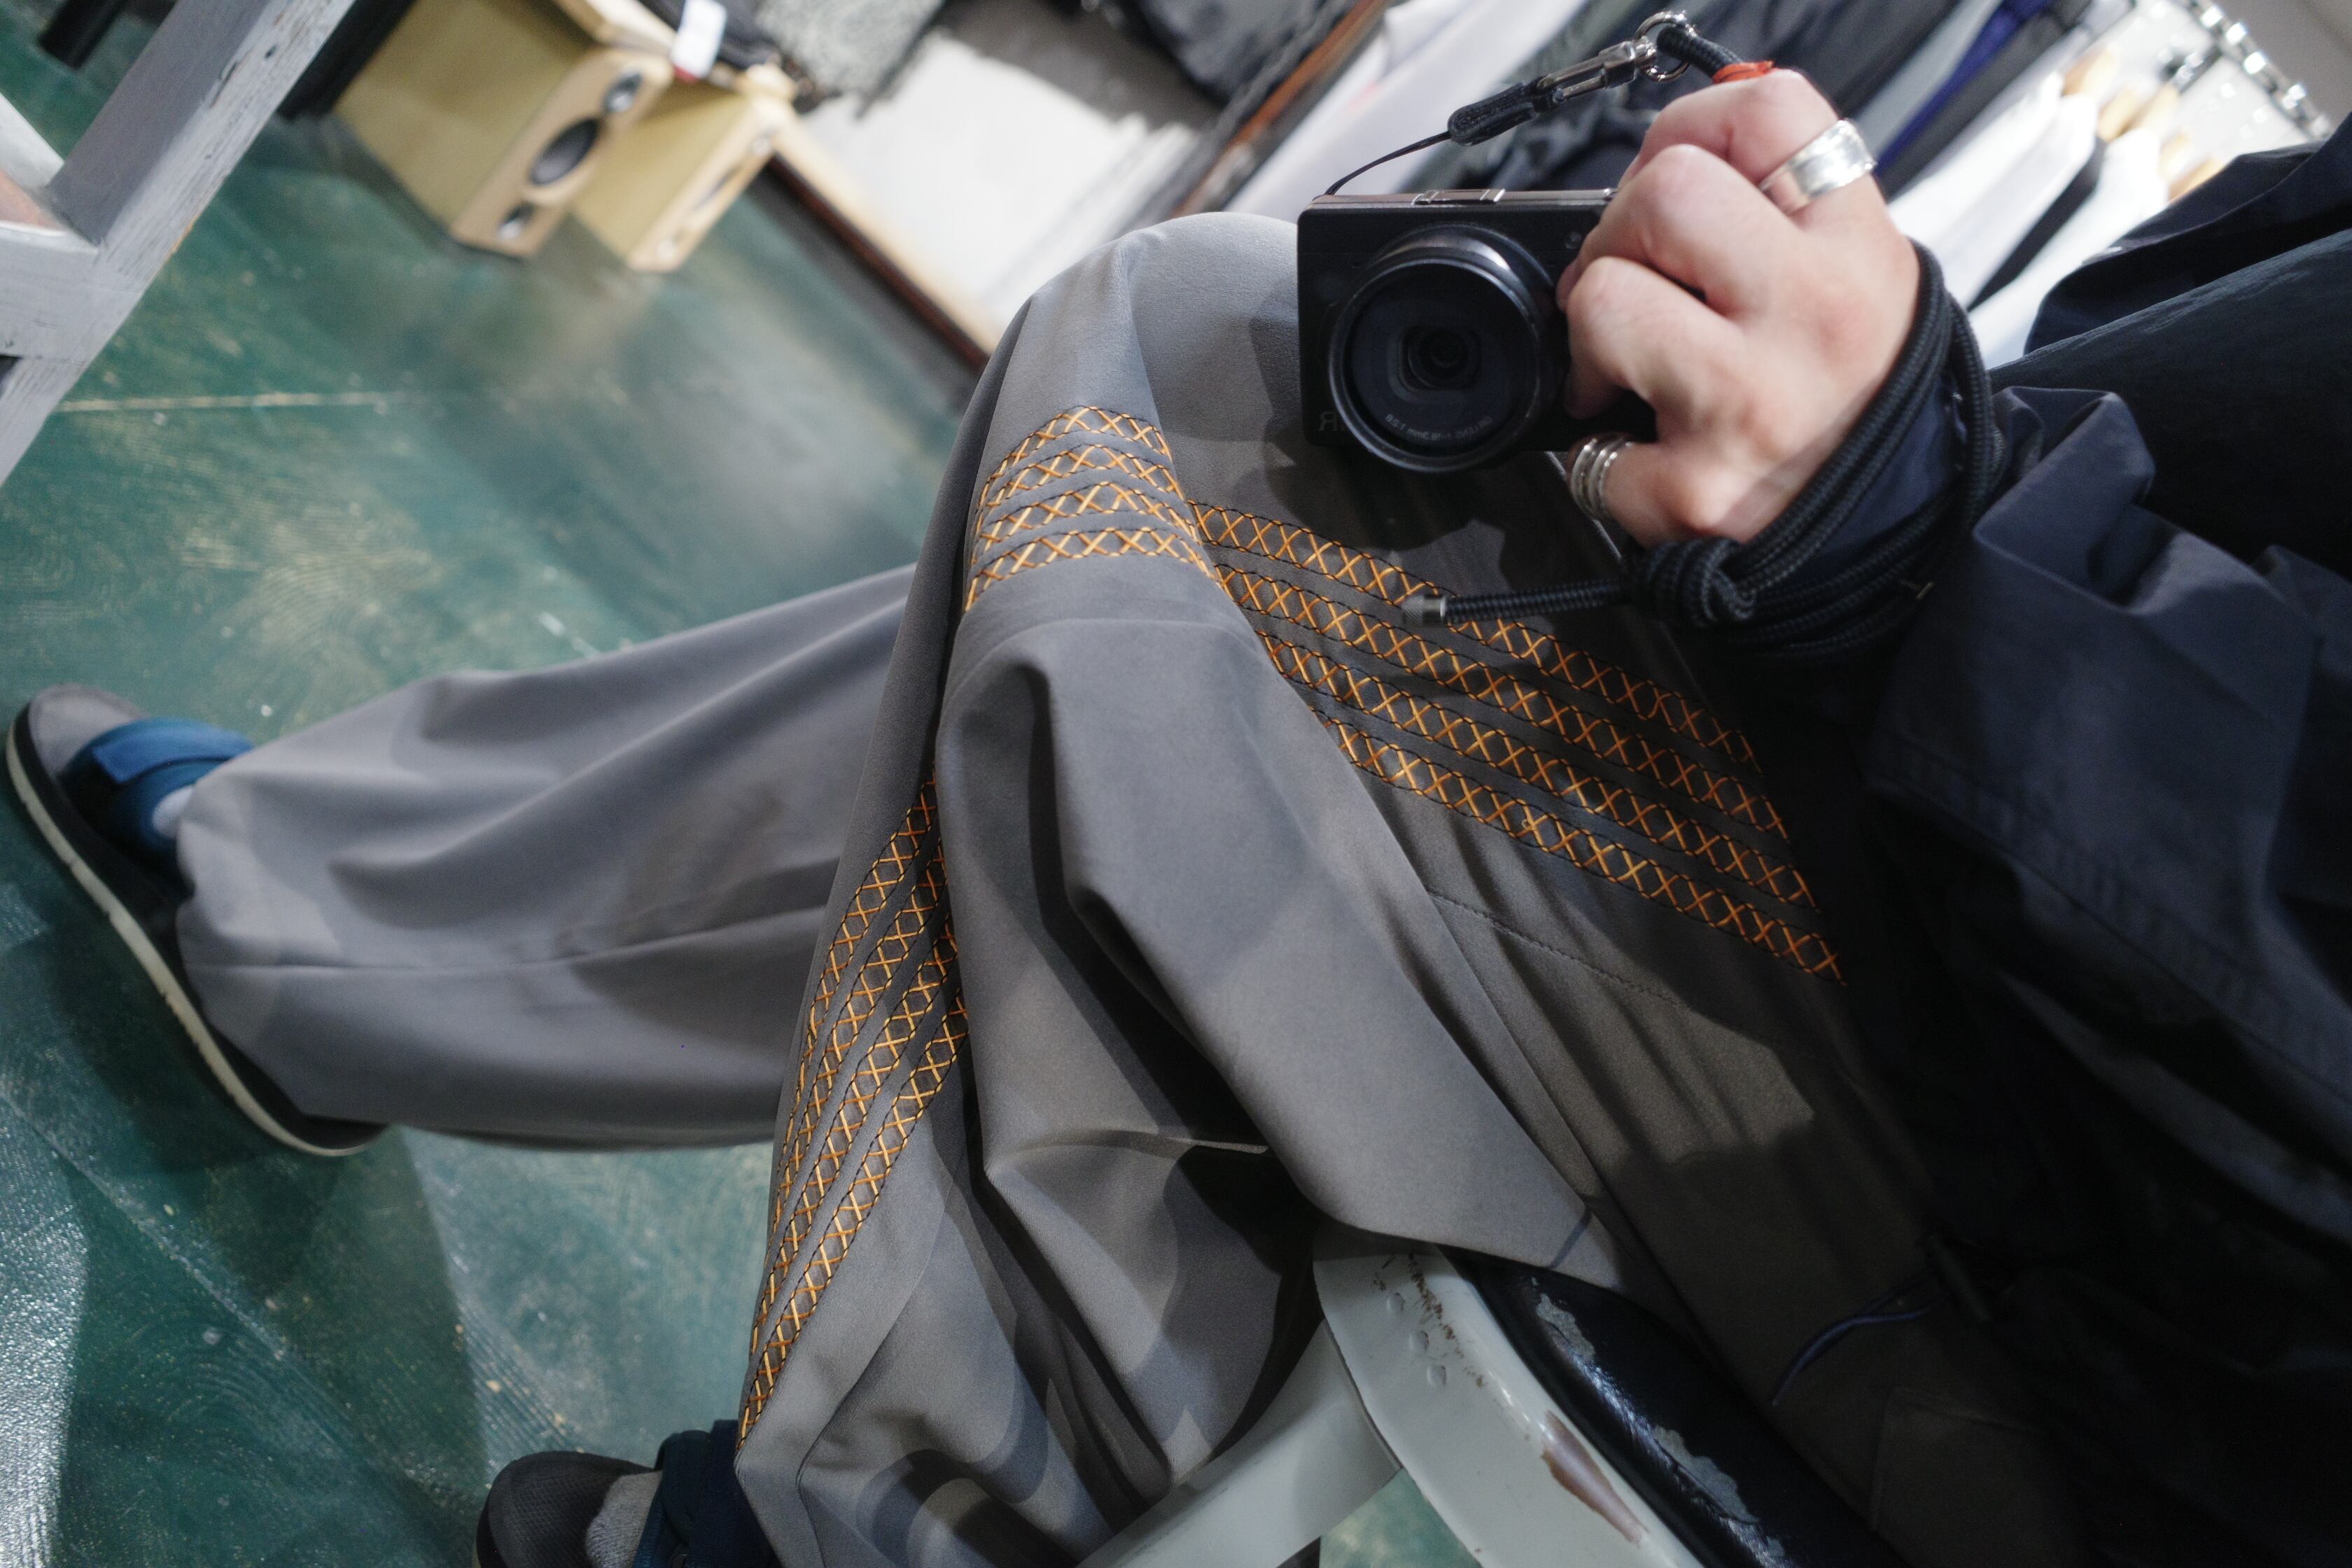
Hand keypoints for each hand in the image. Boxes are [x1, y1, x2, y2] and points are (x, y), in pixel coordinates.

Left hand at [1558, 73, 1918, 546]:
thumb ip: (1778, 206)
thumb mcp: (1857, 274)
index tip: (1675, 170)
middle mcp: (1813, 315)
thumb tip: (1659, 159)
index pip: (1766, 114)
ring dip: (1592, 337)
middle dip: (1621, 231)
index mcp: (1855, 249)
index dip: (1694, 128)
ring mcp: (1750, 402)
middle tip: (1638, 279)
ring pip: (1601, 298)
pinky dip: (1596, 452)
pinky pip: (1583, 439)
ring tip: (1635, 373)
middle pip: (1665, 191)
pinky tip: (1647, 452)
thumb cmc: (1850, 400)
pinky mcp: (1694, 488)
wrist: (1883, 533)